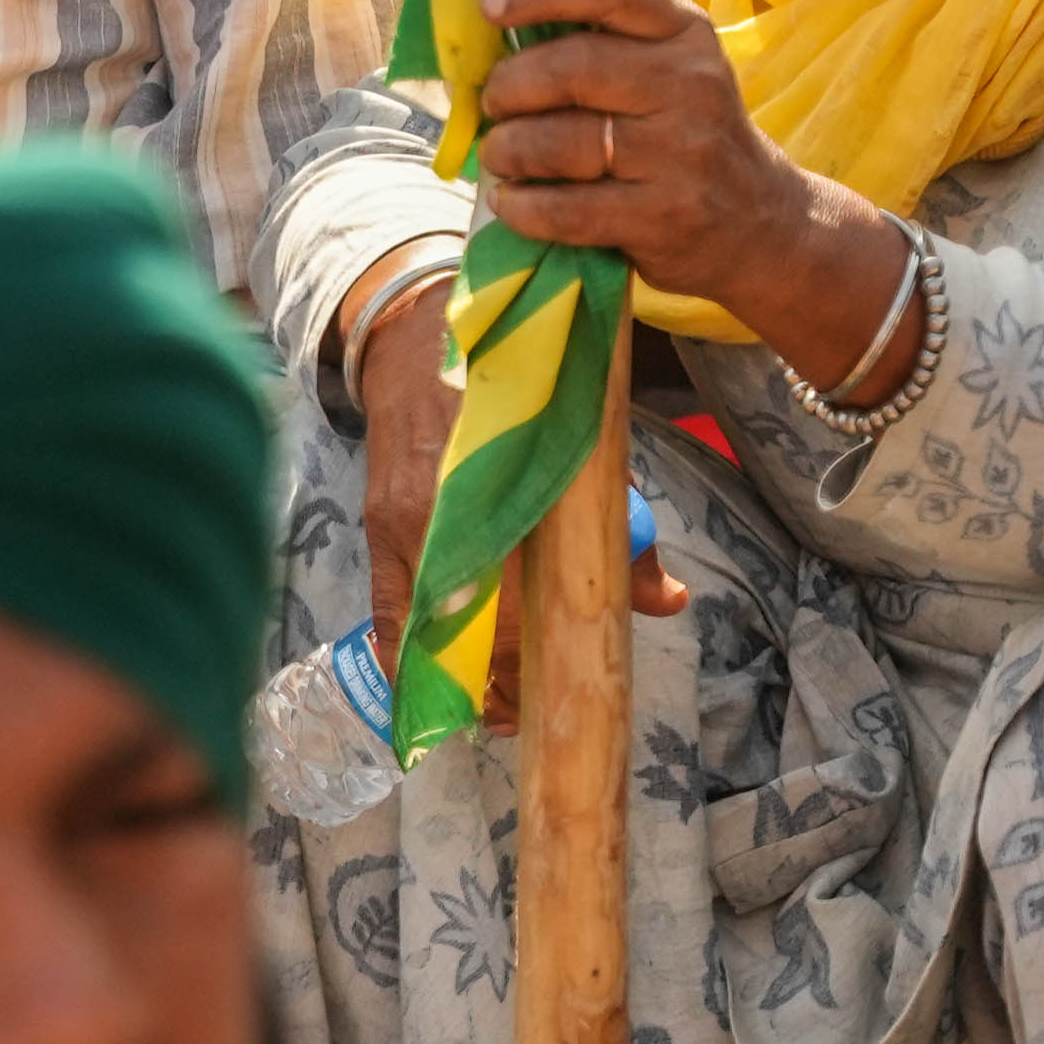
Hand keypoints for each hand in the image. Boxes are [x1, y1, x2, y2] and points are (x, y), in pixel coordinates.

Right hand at [354, 271, 687, 737]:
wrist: (425, 330)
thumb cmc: (519, 385)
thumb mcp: (581, 447)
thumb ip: (620, 528)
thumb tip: (667, 603)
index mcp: (511, 495)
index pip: (519, 611)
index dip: (532, 669)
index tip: (556, 694)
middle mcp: (450, 516)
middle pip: (476, 633)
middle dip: (499, 686)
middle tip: (525, 713)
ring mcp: (404, 523)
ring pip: (429, 633)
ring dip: (456, 684)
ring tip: (487, 710)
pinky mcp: (376, 524)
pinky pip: (387, 615)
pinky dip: (404, 662)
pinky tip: (429, 692)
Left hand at [471, 0, 916, 403]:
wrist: (761, 220)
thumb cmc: (686, 133)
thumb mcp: (670, 67)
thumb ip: (607, 38)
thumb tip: (496, 18)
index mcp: (687, 32)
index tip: (489, 6)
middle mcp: (692, 84)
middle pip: (573, 69)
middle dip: (510, 86)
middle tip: (493, 104)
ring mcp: (682, 154)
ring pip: (562, 141)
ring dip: (508, 149)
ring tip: (500, 155)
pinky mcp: (665, 217)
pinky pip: (568, 209)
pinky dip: (522, 207)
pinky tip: (511, 201)